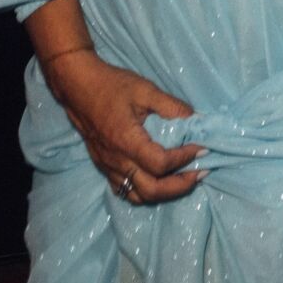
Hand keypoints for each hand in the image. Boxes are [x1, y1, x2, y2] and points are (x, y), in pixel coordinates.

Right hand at [41, 49, 204, 205]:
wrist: (79, 88)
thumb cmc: (113, 86)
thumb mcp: (147, 90)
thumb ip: (173, 107)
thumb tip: (197, 120)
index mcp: (127, 142)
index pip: (161, 164)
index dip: (186, 158)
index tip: (203, 147)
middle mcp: (116, 161)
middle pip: (152, 190)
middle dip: (181, 185)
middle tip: (202, 171)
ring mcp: (108, 167)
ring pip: (138, 196)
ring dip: (165, 192)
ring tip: (185, 178)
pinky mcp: (104, 167)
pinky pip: (126, 189)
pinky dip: (146, 190)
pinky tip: (160, 178)